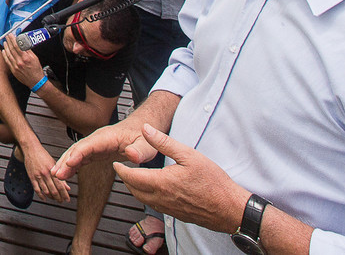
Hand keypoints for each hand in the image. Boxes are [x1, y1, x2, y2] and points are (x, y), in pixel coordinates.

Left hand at [2, 35, 47, 87]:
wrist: (36, 81)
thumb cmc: (36, 70)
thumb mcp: (35, 58)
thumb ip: (28, 50)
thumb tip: (23, 43)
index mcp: (26, 58)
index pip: (17, 46)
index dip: (13, 39)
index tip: (11, 35)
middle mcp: (20, 62)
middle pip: (12, 49)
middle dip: (9, 41)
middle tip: (7, 36)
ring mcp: (15, 66)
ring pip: (8, 54)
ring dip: (6, 47)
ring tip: (5, 42)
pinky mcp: (13, 70)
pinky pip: (7, 61)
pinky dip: (5, 55)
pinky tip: (4, 51)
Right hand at [20, 139, 70, 202]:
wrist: (31, 149)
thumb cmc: (43, 155)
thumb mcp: (54, 164)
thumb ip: (60, 176)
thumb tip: (68, 187)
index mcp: (52, 170)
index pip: (60, 185)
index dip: (64, 194)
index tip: (67, 199)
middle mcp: (46, 174)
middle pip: (54, 190)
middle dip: (59, 198)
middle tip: (62, 201)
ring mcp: (38, 176)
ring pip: (46, 191)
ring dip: (51, 198)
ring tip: (55, 200)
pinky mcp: (31, 177)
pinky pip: (36, 189)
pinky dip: (41, 195)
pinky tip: (44, 198)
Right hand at [52, 116, 154, 180]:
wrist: (141, 130)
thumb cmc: (143, 137)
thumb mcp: (146, 145)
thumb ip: (140, 151)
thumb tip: (131, 155)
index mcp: (107, 137)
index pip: (89, 145)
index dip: (78, 154)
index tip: (69, 164)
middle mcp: (97, 139)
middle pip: (77, 149)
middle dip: (66, 161)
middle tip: (56, 174)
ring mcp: (95, 145)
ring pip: (76, 153)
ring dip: (65, 164)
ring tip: (56, 175)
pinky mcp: (96, 151)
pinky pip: (81, 158)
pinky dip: (72, 165)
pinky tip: (65, 174)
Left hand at [112, 124, 247, 232]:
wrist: (229, 209)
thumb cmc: (213, 182)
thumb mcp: (189, 155)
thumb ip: (164, 142)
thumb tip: (146, 129)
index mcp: (161, 183)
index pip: (131, 177)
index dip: (121, 170)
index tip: (115, 163)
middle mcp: (161, 199)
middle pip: (134, 190)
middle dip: (125, 179)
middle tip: (122, 169)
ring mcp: (168, 209)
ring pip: (143, 200)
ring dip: (134, 189)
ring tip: (134, 178)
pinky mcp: (176, 215)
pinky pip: (154, 206)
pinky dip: (146, 197)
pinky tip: (152, 190)